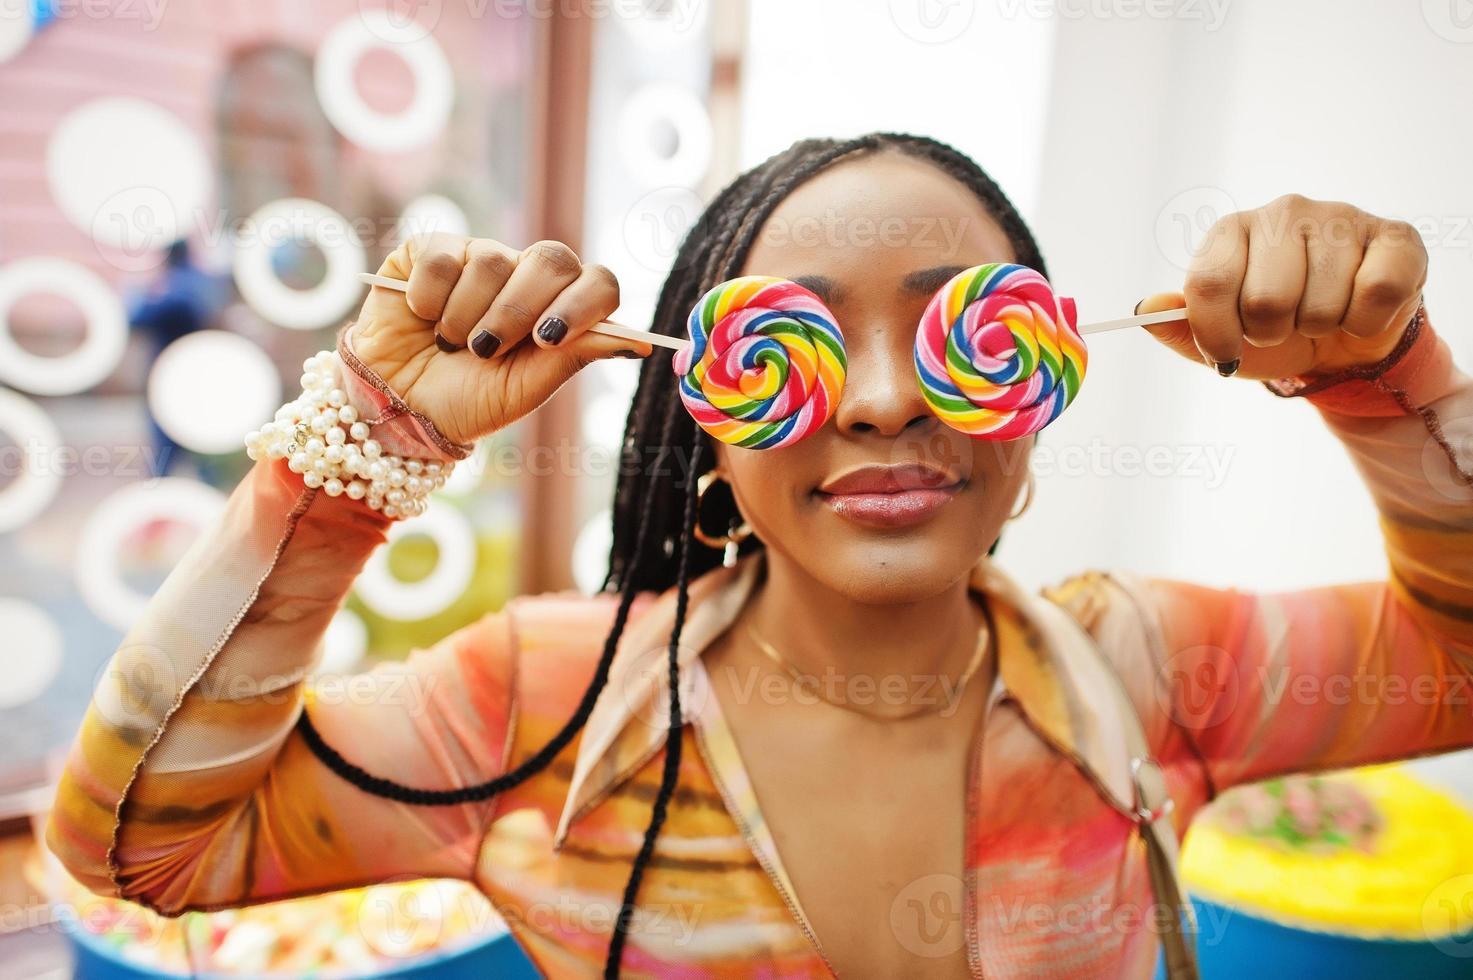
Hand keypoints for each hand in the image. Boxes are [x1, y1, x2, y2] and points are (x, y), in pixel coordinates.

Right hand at [349, 234, 649, 445]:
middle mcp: (524, 275)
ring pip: (491, 261)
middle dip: (519, 311)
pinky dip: (430, 298)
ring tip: (450, 343)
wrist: (400, 407)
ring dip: (467, 316)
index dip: (582, 304)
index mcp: (560, 307)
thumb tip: (641, 344)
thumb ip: (577, 355)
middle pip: (551, 259)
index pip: (598, 282)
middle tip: (487, 350)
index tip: (549, 339)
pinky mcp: (429, 251)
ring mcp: (478, 258)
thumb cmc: (469, 401)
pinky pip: (442, 258)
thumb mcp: (527, 388)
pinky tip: (422, 318)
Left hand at [1140, 194, 1426, 379]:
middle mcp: (1283, 212)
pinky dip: (1366, 322)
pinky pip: (1375, 292)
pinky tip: (1360, 310)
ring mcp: (1340, 218)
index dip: (1216, 332)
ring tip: (1322, 315)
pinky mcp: (1394, 236)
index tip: (1226, 353)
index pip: (1209, 283)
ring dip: (1321, 328)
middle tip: (1283, 326)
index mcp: (1232, 231)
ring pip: (1321, 303)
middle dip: (1273, 333)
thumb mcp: (1219, 340)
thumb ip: (1179, 327)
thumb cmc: (1274, 333)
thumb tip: (1147, 306)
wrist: (1344, 344)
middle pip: (1266, 299)